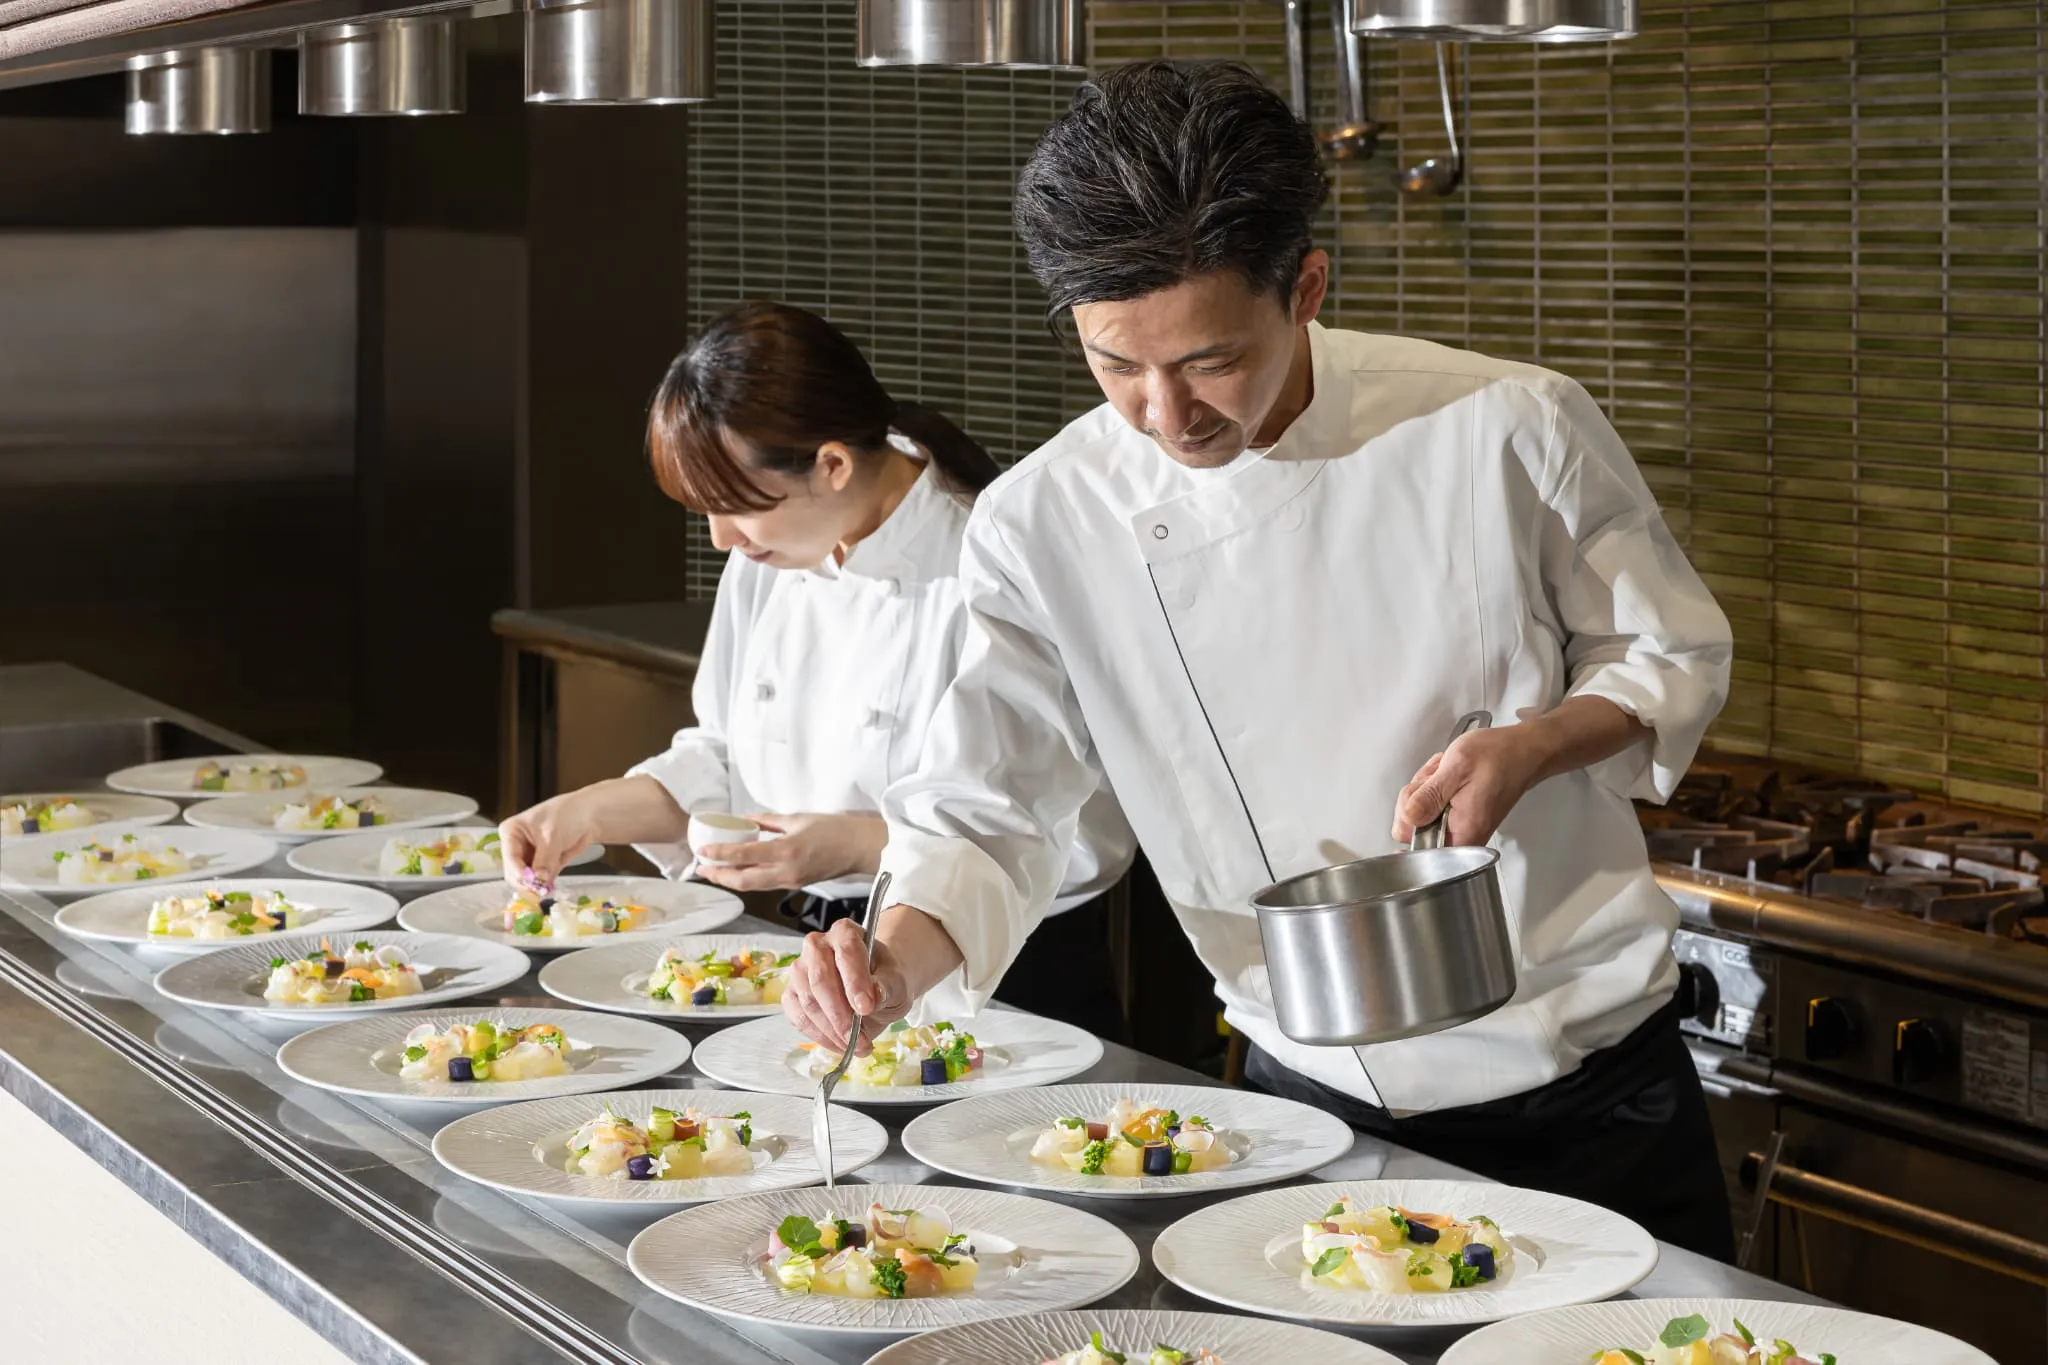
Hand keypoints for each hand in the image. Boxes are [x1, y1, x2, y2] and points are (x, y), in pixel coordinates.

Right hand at [498, 791, 603, 890]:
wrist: (587, 815)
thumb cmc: (566, 815)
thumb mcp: (552, 836)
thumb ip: (545, 860)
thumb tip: (539, 882)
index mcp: (511, 832)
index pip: (510, 858)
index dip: (520, 874)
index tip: (533, 885)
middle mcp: (516, 847)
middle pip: (514, 873)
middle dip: (529, 882)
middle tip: (543, 889)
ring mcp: (528, 858)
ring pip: (527, 880)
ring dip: (539, 883)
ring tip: (553, 878)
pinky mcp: (541, 867)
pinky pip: (540, 881)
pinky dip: (547, 883)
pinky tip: (555, 878)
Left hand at [694, 812, 886, 893]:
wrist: (858, 849)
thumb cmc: (834, 829)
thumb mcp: (797, 818)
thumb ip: (768, 821)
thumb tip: (744, 819)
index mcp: (786, 850)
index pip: (745, 855)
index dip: (720, 854)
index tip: (702, 851)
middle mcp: (785, 871)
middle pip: (742, 880)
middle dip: (718, 876)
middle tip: (700, 868)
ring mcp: (789, 881)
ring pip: (752, 886)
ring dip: (730, 880)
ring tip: (713, 871)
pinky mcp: (794, 885)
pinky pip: (764, 885)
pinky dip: (746, 879)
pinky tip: (737, 872)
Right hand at [781, 915, 912, 1054]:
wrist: (874, 989)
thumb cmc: (884, 980)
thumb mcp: (896, 981)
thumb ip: (886, 986)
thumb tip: (873, 997)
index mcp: (845, 932)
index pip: (846, 953)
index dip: (855, 982)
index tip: (866, 1008)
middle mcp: (816, 946)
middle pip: (821, 980)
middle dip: (841, 1015)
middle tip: (860, 1039)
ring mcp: (800, 970)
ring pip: (808, 1002)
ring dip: (832, 1031)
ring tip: (857, 1046)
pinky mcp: (791, 994)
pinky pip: (798, 1017)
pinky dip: (819, 1036)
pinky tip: (839, 1044)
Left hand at [1391, 725, 1548, 847]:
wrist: (1522, 750)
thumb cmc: (1498, 757)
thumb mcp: (1456, 769)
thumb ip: (1429, 797)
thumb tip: (1408, 818)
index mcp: (1463, 833)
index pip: (1417, 848)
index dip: (1409, 820)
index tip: (1418, 798)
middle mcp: (1462, 835)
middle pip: (1414, 826)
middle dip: (1417, 796)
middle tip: (1436, 777)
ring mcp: (1460, 825)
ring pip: (1421, 812)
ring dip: (1427, 787)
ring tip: (1446, 772)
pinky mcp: (1460, 814)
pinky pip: (1433, 804)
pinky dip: (1436, 786)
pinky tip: (1449, 773)